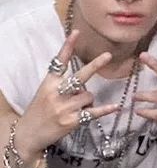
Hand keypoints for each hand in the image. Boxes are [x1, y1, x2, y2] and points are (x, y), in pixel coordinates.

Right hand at [14, 31, 118, 158]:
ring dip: (88, 101)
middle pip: (79, 76)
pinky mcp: (72, 121)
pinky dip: (106, 109)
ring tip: (76, 108)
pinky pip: (94, 112)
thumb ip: (61, 84)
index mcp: (48, 83)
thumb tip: (84, 84)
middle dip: (95, 65)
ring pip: (89, 96)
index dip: (68, 46)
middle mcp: (56, 93)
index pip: (60, 62)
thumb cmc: (40, 111)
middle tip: (107, 55)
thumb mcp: (44, 92)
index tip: (76, 32)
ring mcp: (64, 107)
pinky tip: (116, 106)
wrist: (29, 134)